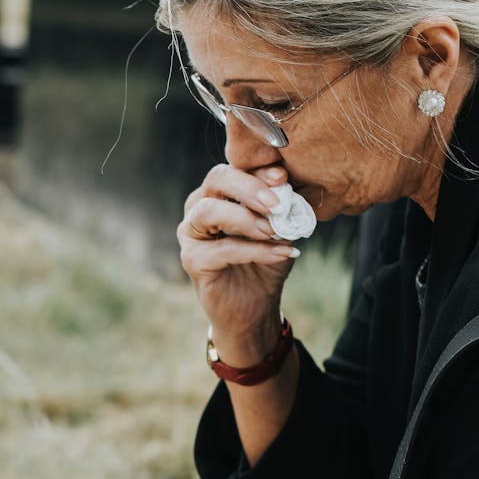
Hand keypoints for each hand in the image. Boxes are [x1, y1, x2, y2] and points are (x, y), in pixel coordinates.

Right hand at [179, 163, 300, 364]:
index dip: (258, 171)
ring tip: (275, 231)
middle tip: (276, 203)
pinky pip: (222, 249)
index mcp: (220, 193)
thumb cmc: (266, 264)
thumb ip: (281, 209)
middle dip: (249, 188)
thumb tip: (287, 187)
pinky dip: (255, 250)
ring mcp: (191, 233)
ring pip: (210, 211)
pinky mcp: (192, 260)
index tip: (282, 177)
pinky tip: (282, 253)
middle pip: (217, 179)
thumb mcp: (281, 231)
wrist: (255, 309)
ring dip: (246, 219)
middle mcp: (200, 206)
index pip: (236, 169)